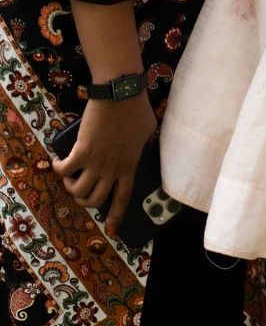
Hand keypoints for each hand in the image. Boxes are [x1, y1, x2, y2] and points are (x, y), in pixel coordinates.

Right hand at [52, 95, 156, 237]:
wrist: (120, 95)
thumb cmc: (137, 110)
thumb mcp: (148, 131)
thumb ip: (144, 145)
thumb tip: (142, 146)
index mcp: (130, 166)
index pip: (123, 198)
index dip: (116, 215)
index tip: (111, 230)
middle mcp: (113, 169)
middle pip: (95, 200)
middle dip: (85, 201)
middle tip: (79, 190)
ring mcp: (96, 162)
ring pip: (78, 191)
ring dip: (70, 186)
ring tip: (69, 175)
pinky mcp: (81, 152)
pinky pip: (64, 170)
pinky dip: (57, 168)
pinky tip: (57, 161)